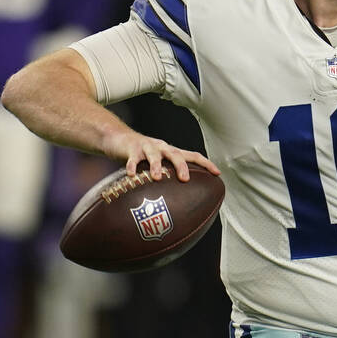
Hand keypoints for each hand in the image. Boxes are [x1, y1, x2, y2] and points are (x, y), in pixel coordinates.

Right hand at [101, 129, 220, 182]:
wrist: (118, 137)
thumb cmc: (142, 155)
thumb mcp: (157, 163)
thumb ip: (167, 176)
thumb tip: (178, 200)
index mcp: (170, 152)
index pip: (192, 155)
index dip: (206, 163)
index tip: (217, 173)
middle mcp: (161, 148)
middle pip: (175, 154)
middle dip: (181, 166)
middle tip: (185, 179)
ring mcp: (146, 147)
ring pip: (154, 154)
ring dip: (156, 165)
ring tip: (157, 177)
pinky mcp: (131, 149)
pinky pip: (132, 158)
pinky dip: (132, 166)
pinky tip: (132, 175)